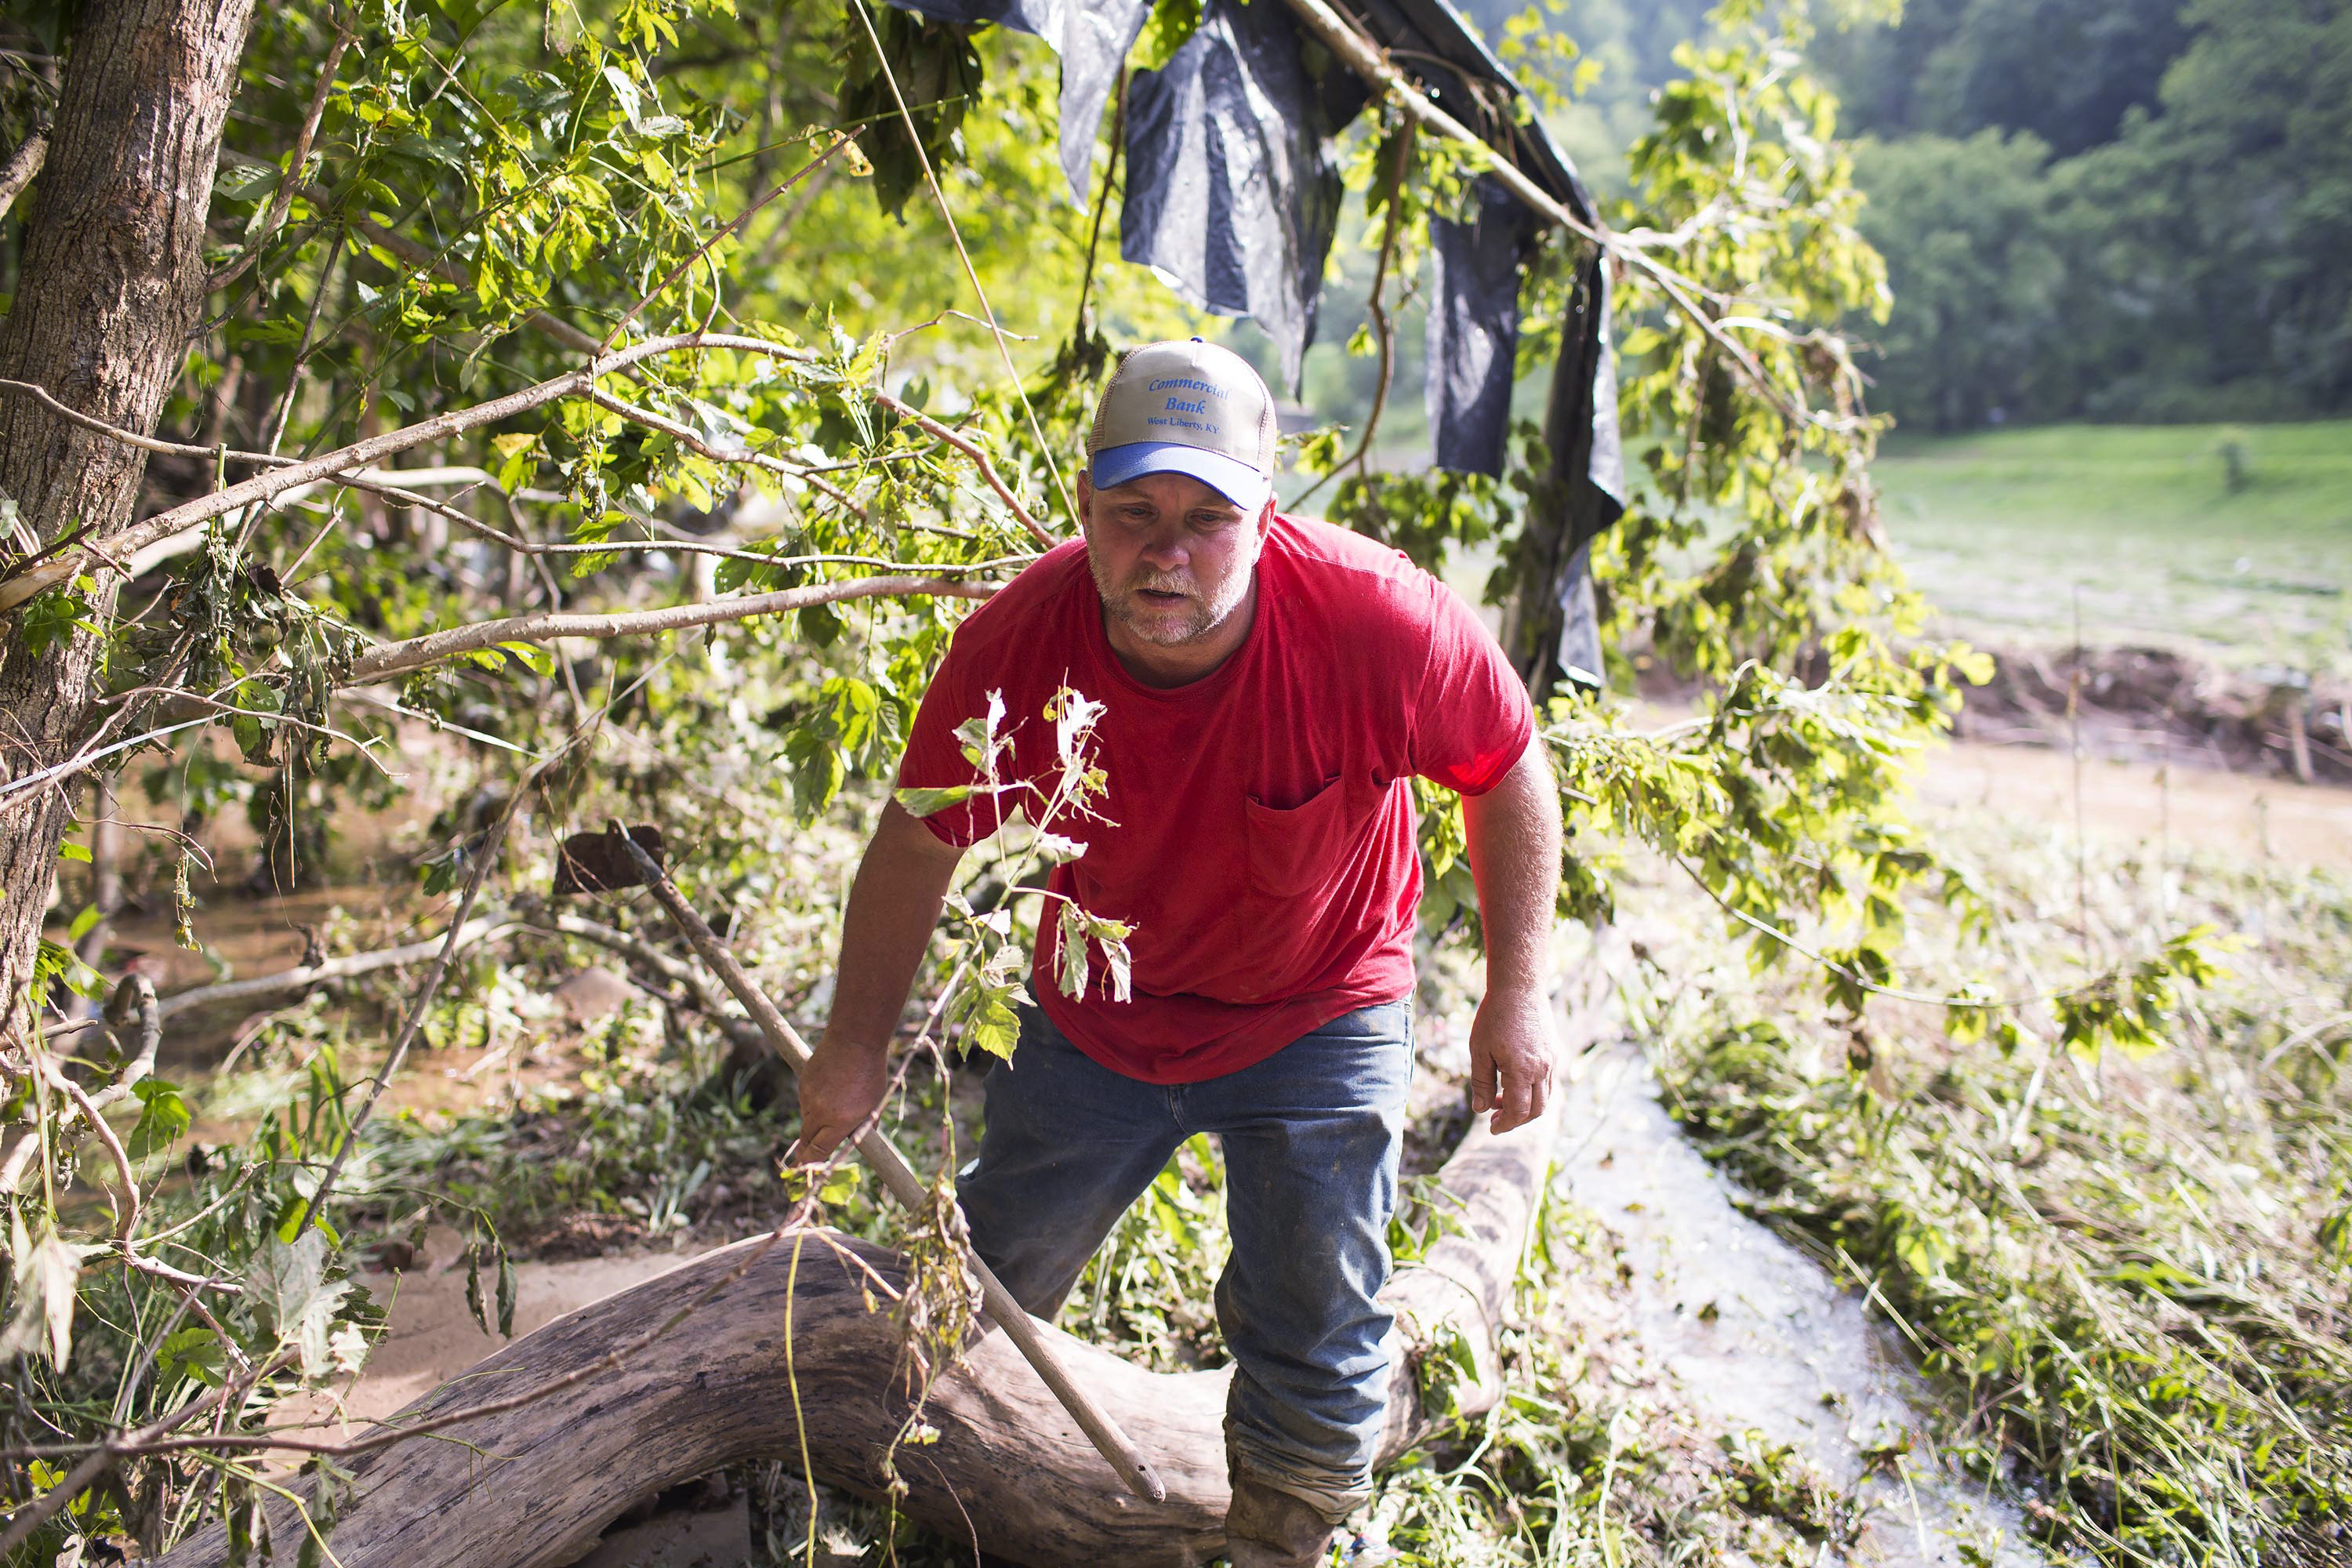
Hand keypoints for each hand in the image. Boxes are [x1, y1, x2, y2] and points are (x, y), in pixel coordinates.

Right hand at [791, 1035, 887, 1162]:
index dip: (809, 1165)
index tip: (801, 1174)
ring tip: (834, 1106)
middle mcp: (819, 1112)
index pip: (819, 1151)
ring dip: (815, 1122)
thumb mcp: (874, 1105)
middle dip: (806, 1150)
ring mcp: (808, 1097)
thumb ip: (864, 1126)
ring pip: (806, 1119)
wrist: (854, 1039)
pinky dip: (814, 1103)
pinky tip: (829, 1089)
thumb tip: (858, 1141)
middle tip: (804, 1159)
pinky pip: (805, 1101)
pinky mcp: (802, 1083)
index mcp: (839, 1121)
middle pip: (806, 1140)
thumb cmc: (870, 1073)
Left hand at [1466, 982, 1555, 1134]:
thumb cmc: (1494, 1016)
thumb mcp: (1479, 1050)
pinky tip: (1514, 1082)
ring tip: (1501, 1099)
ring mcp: (1552, 1060)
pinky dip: (1533, 1090)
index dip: (1506, 1124)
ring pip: (1545, 1097)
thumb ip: (1481, 1082)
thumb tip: (1480, 1109)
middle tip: (1496, 1118)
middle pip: (1536, 1109)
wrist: (1519, 987)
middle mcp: (1542, 1068)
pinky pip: (1548, 1081)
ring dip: (1526, 1106)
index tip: (1492, 1127)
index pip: (1519, 1111)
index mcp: (1522, 1070)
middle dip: (1517, 1120)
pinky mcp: (1555, 1052)